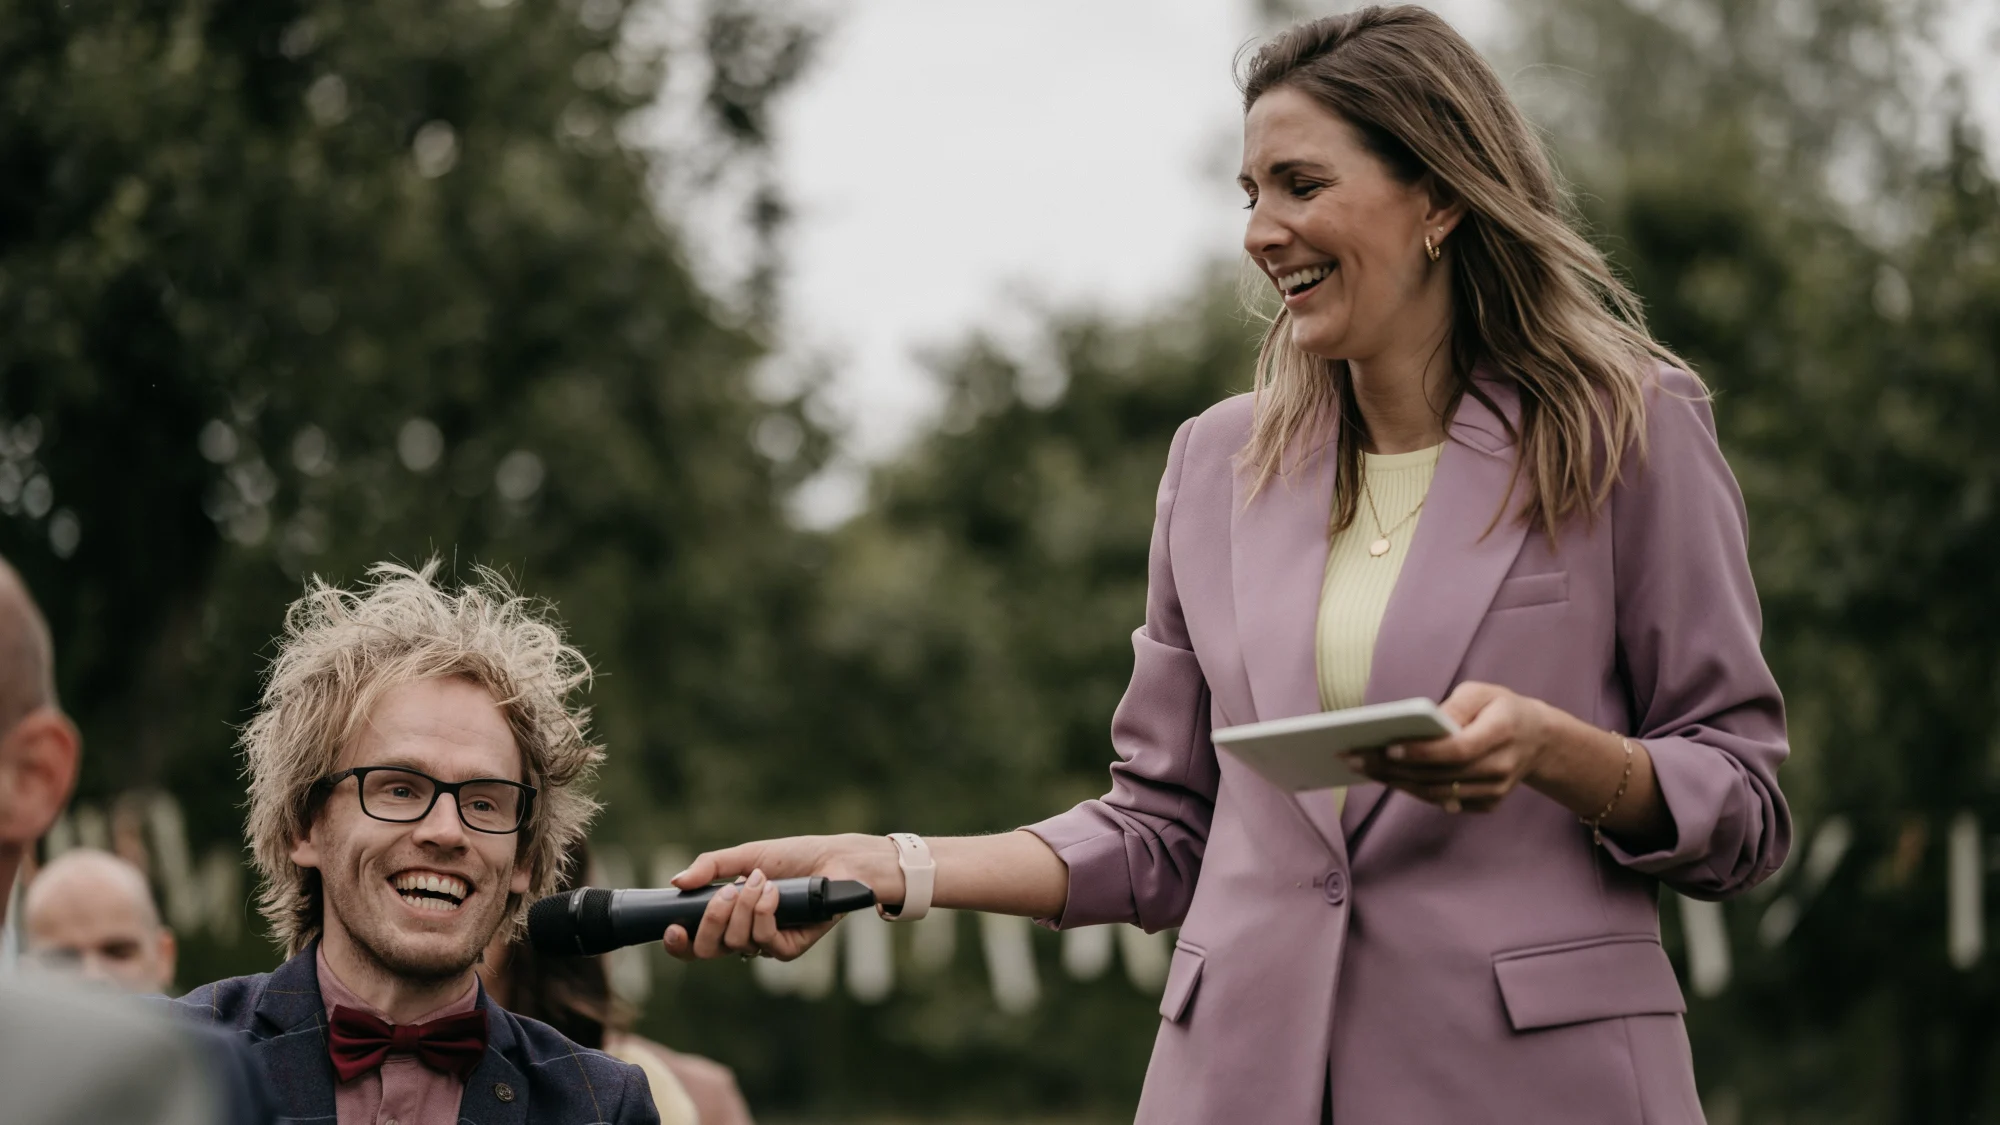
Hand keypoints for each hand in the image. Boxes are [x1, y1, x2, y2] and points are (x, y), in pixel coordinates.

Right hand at [661, 833, 901, 961]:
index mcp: (728, 918)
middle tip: (726, 891)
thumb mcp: (747, 855)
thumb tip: (676, 882)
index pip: (694, 943)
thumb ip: (711, 867)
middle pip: (709, 950)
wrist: (836, 860)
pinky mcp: (790, 949)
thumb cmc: (794, 857)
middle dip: (711, 920)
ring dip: (744, 907)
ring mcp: (767, 945)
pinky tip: (773, 893)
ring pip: (737, 943)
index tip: (672, 926)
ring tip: (760, 881)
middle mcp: (744, 936)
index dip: (679, 943)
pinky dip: (765, 914)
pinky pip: (765, 942)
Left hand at [1341, 682, 1552, 813]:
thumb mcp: (1482, 692)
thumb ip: (1455, 705)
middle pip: (1440, 776)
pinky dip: (1412, 790)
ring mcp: (1495, 790)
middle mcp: (1501, 767)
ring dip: (1395, 782)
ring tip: (1361, 767)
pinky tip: (1385, 777)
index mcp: (1502, 732)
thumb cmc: (1500, 708)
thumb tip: (1422, 723)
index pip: (1458, 750)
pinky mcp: (1487, 804)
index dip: (1422, 752)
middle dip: (1392, 768)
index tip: (1387, 747)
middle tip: (1353, 757)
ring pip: (1437, 793)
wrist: (1538, 740)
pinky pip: (1443, 802)